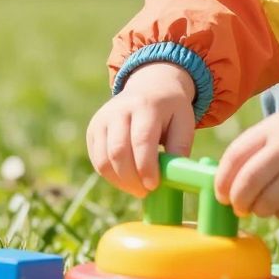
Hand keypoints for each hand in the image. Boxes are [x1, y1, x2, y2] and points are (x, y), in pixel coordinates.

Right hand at [86, 62, 196, 197]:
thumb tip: (173, 177)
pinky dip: (111, 176)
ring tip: (137, 188)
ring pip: (103, 160)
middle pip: (118, 152)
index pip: (141, 140)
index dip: (146, 167)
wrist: (150, 86)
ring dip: (120, 182)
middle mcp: (120, 110)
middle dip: (131, 179)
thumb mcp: (184, 121)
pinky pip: (97, 160)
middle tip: (145, 192)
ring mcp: (103, 119)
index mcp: (146, 105)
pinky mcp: (93, 129)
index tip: (154, 186)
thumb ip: (180, 147)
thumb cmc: (170, 109)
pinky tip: (126, 179)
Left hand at [214, 101, 278, 221]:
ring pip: (267, 204)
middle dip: (238, 202)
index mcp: (273, 127)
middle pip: (247, 184)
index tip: (221, 195)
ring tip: (266, 204)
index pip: (234, 158)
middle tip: (240, 207)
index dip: (221, 181)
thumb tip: (228, 181)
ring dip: (261, 210)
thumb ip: (257, 147)